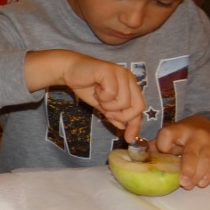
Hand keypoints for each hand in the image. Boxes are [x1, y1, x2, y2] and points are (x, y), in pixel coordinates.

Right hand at [26, 51, 144, 141]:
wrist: (69, 70)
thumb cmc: (86, 85)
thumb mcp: (102, 105)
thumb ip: (114, 115)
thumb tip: (124, 127)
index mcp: (130, 85)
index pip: (139, 107)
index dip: (135, 124)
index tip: (128, 138)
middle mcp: (128, 77)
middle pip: (136, 106)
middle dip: (120, 115)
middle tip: (106, 111)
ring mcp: (120, 73)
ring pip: (124, 101)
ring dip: (108, 104)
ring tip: (99, 96)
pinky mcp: (110, 70)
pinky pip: (111, 93)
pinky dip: (101, 96)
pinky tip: (95, 89)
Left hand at [153, 115, 209, 189]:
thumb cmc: (185, 134)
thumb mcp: (171, 134)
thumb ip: (158, 145)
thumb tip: (141, 158)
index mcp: (179, 129)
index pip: (168, 134)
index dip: (163, 145)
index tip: (163, 153)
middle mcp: (196, 135)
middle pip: (191, 152)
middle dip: (187, 169)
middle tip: (182, 183)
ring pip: (205, 160)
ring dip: (197, 175)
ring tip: (189, 185)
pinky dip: (209, 175)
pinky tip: (201, 183)